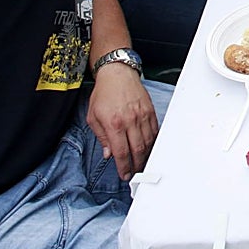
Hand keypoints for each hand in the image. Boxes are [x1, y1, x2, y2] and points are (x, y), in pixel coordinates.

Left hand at [86, 64, 158, 180]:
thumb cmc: (104, 93)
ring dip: (146, 155)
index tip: (125, 174)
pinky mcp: (150, 111)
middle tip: (135, 172)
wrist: (117, 73)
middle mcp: (130, 121)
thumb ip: (101, 138)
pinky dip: (153, 141)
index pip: (121, 152)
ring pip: (148, 142)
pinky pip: (154, 130)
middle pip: (137, 150)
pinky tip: (149, 147)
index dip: (124, 167)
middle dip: (137, 165)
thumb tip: (108, 153)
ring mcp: (142, 116)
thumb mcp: (93, 117)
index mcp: (114, 124)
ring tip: (142, 162)